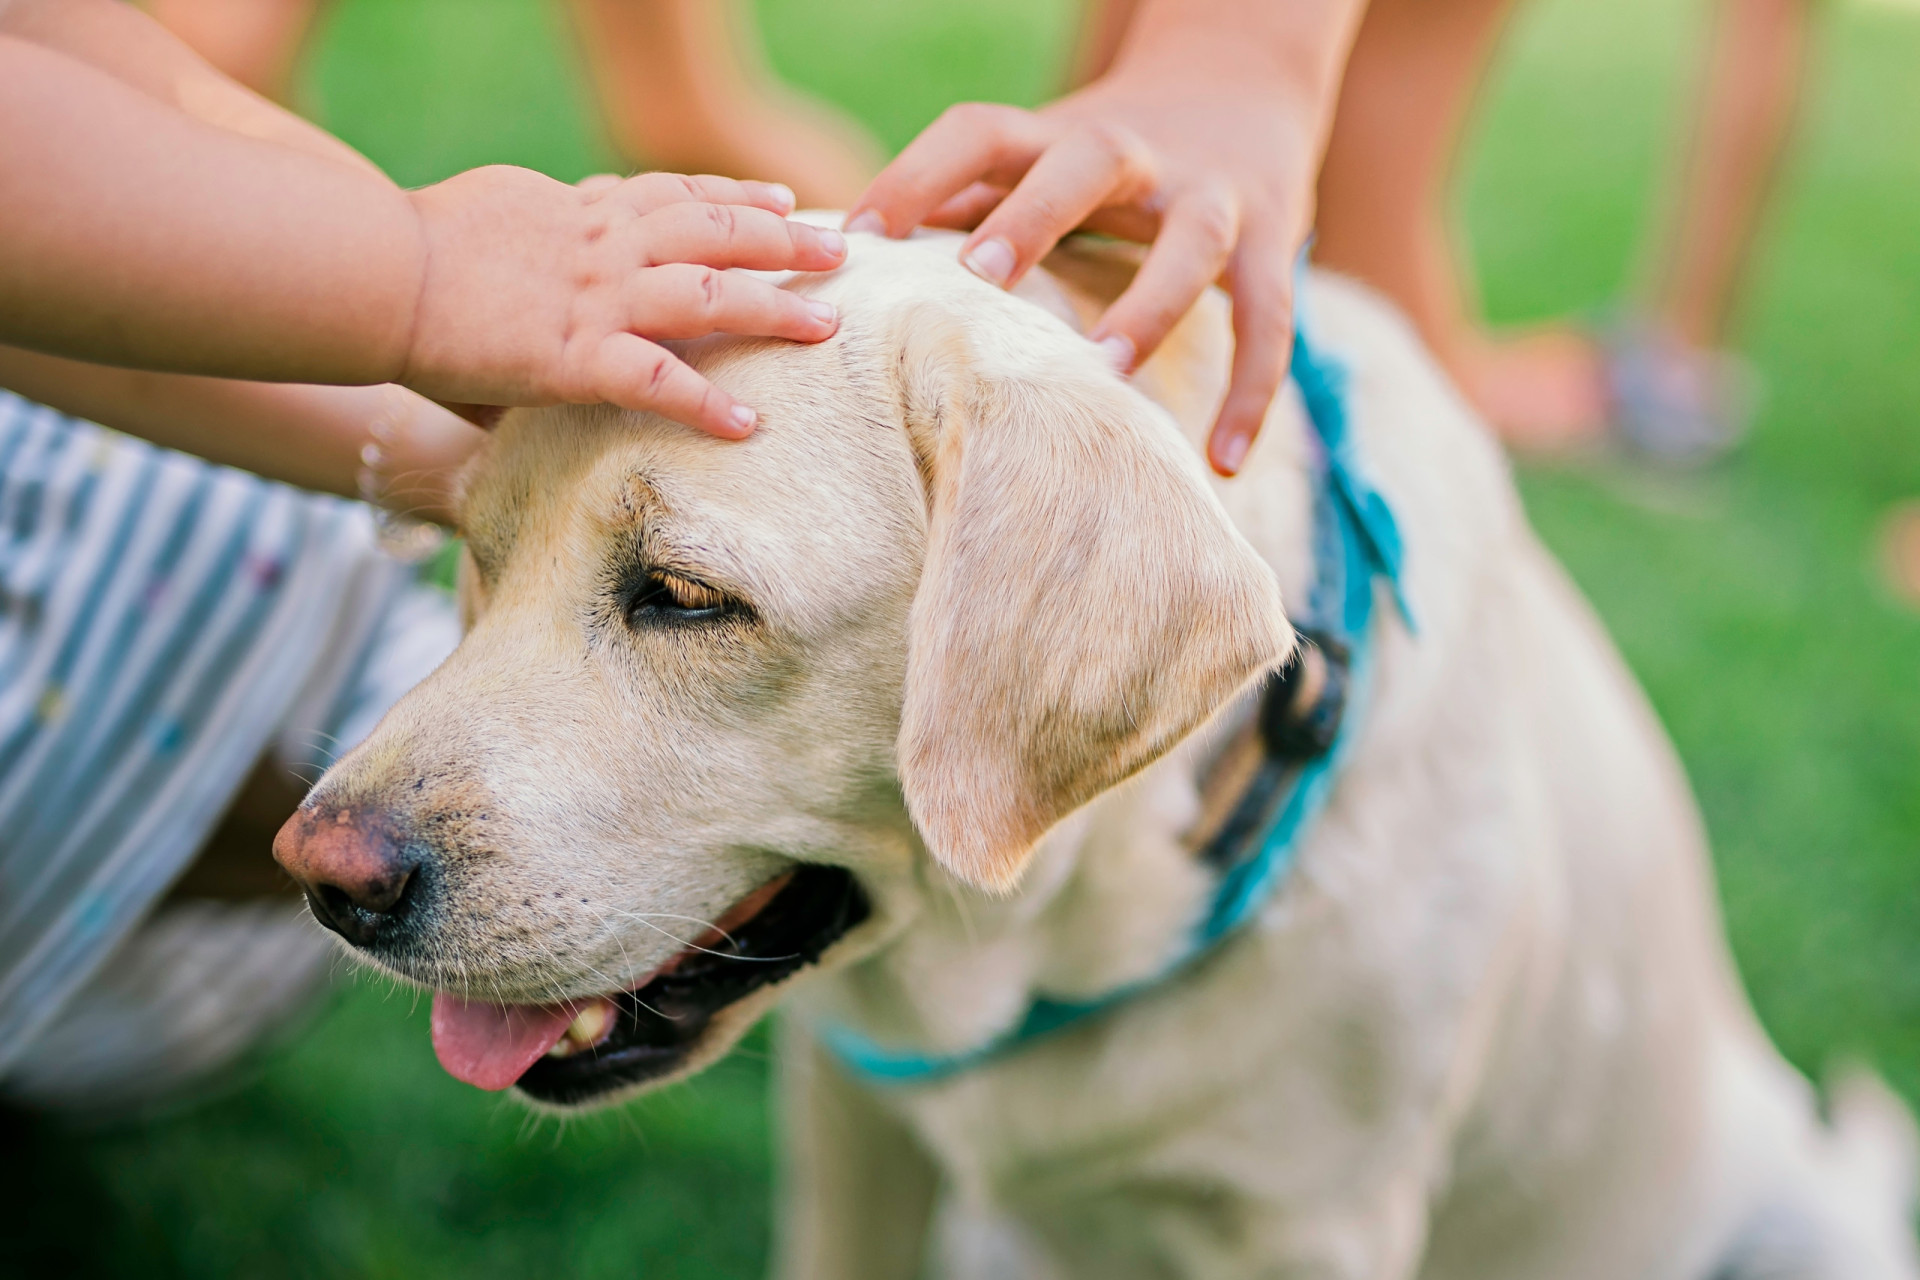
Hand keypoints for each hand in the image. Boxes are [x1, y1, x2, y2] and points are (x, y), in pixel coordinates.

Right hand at [400, 168, 846, 437]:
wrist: (373, 272)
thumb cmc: (410, 249)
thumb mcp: (488, 216)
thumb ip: (531, 235)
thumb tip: (541, 266)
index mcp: (580, 211)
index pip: (675, 194)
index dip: (734, 198)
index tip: (780, 203)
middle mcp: (602, 246)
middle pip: (716, 230)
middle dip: (785, 240)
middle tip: (840, 252)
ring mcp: (596, 300)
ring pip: (712, 292)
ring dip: (776, 307)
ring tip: (827, 325)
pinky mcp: (575, 356)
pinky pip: (661, 382)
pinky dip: (708, 404)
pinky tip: (747, 425)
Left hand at [846, 61, 1322, 474]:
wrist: (1242, 79)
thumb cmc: (1108, 148)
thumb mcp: (1038, 157)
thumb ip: (964, 202)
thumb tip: (851, 264)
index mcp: (1059, 133)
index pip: (978, 133)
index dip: (915, 176)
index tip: (859, 240)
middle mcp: (1136, 152)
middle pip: (1085, 162)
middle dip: (1032, 216)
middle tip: (977, 277)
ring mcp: (1212, 194)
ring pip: (1191, 243)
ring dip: (1149, 305)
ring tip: (1106, 372)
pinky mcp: (1275, 236)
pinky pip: (1270, 316)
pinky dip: (1253, 388)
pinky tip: (1224, 460)